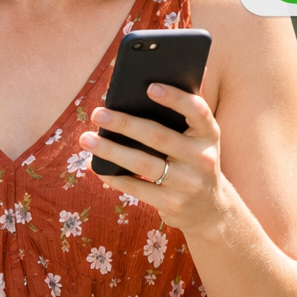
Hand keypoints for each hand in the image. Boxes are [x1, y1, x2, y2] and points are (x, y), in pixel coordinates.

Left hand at [79, 84, 226, 234]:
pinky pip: (137, 187)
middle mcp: (203, 158)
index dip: (175, 98)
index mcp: (209, 134)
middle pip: (158, 136)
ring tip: (86, 140)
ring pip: (142, 163)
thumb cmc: (194, 162)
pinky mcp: (172, 203)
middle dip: (124, 123)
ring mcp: (188, 183)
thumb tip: (143, 92)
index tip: (150, 87)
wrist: (210, 209)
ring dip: (111, 150)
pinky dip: (114, 176)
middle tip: (97, 113)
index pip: (197, 111)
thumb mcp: (199, 140)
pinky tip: (97, 166)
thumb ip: (181, 118)